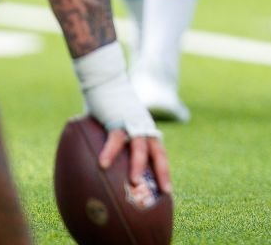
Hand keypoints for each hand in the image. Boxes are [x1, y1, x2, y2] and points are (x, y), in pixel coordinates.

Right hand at [78, 46, 171, 193]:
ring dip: (139, 164)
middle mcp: (143, 127)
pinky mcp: (117, 119)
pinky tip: (103, 165)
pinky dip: (110, 152)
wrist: (107, 80)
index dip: (164, 170)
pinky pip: (114, 138)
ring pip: (140, 146)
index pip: (160, 152)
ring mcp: (132, 123)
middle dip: (162, 172)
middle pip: (158, 152)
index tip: (167, 189)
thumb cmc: (110, 105)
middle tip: (165, 190)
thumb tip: (103, 166)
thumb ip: (116, 141)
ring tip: (135, 182)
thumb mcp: (118, 124)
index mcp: (146, 129)